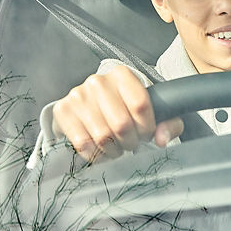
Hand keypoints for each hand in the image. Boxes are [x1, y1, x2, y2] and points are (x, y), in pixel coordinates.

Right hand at [51, 65, 182, 161]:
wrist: (90, 106)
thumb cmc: (124, 109)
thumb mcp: (152, 111)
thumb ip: (167, 123)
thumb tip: (161, 139)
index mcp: (122, 75)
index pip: (140, 105)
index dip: (147, 127)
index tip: (146, 134)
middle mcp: (98, 81)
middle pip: (122, 124)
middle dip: (131, 142)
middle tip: (131, 144)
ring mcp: (78, 95)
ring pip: (103, 136)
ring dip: (114, 150)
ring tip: (117, 147)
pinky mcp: (63, 111)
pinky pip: (83, 144)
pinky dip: (96, 154)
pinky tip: (101, 150)